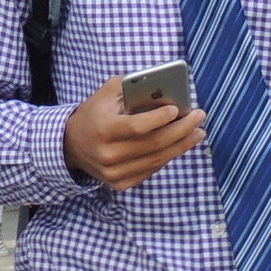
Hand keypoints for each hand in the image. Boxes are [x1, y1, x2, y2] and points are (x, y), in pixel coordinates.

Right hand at [62, 76, 206, 190]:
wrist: (71, 146)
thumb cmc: (94, 114)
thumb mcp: (105, 94)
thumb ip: (130, 87)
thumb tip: (164, 88)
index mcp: (102, 130)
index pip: (136, 127)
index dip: (158, 119)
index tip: (177, 109)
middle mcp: (107, 154)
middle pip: (153, 144)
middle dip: (182, 129)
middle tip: (199, 117)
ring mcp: (114, 172)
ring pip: (157, 159)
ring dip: (182, 145)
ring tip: (198, 132)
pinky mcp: (120, 183)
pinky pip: (151, 169)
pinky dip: (168, 156)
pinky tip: (180, 144)